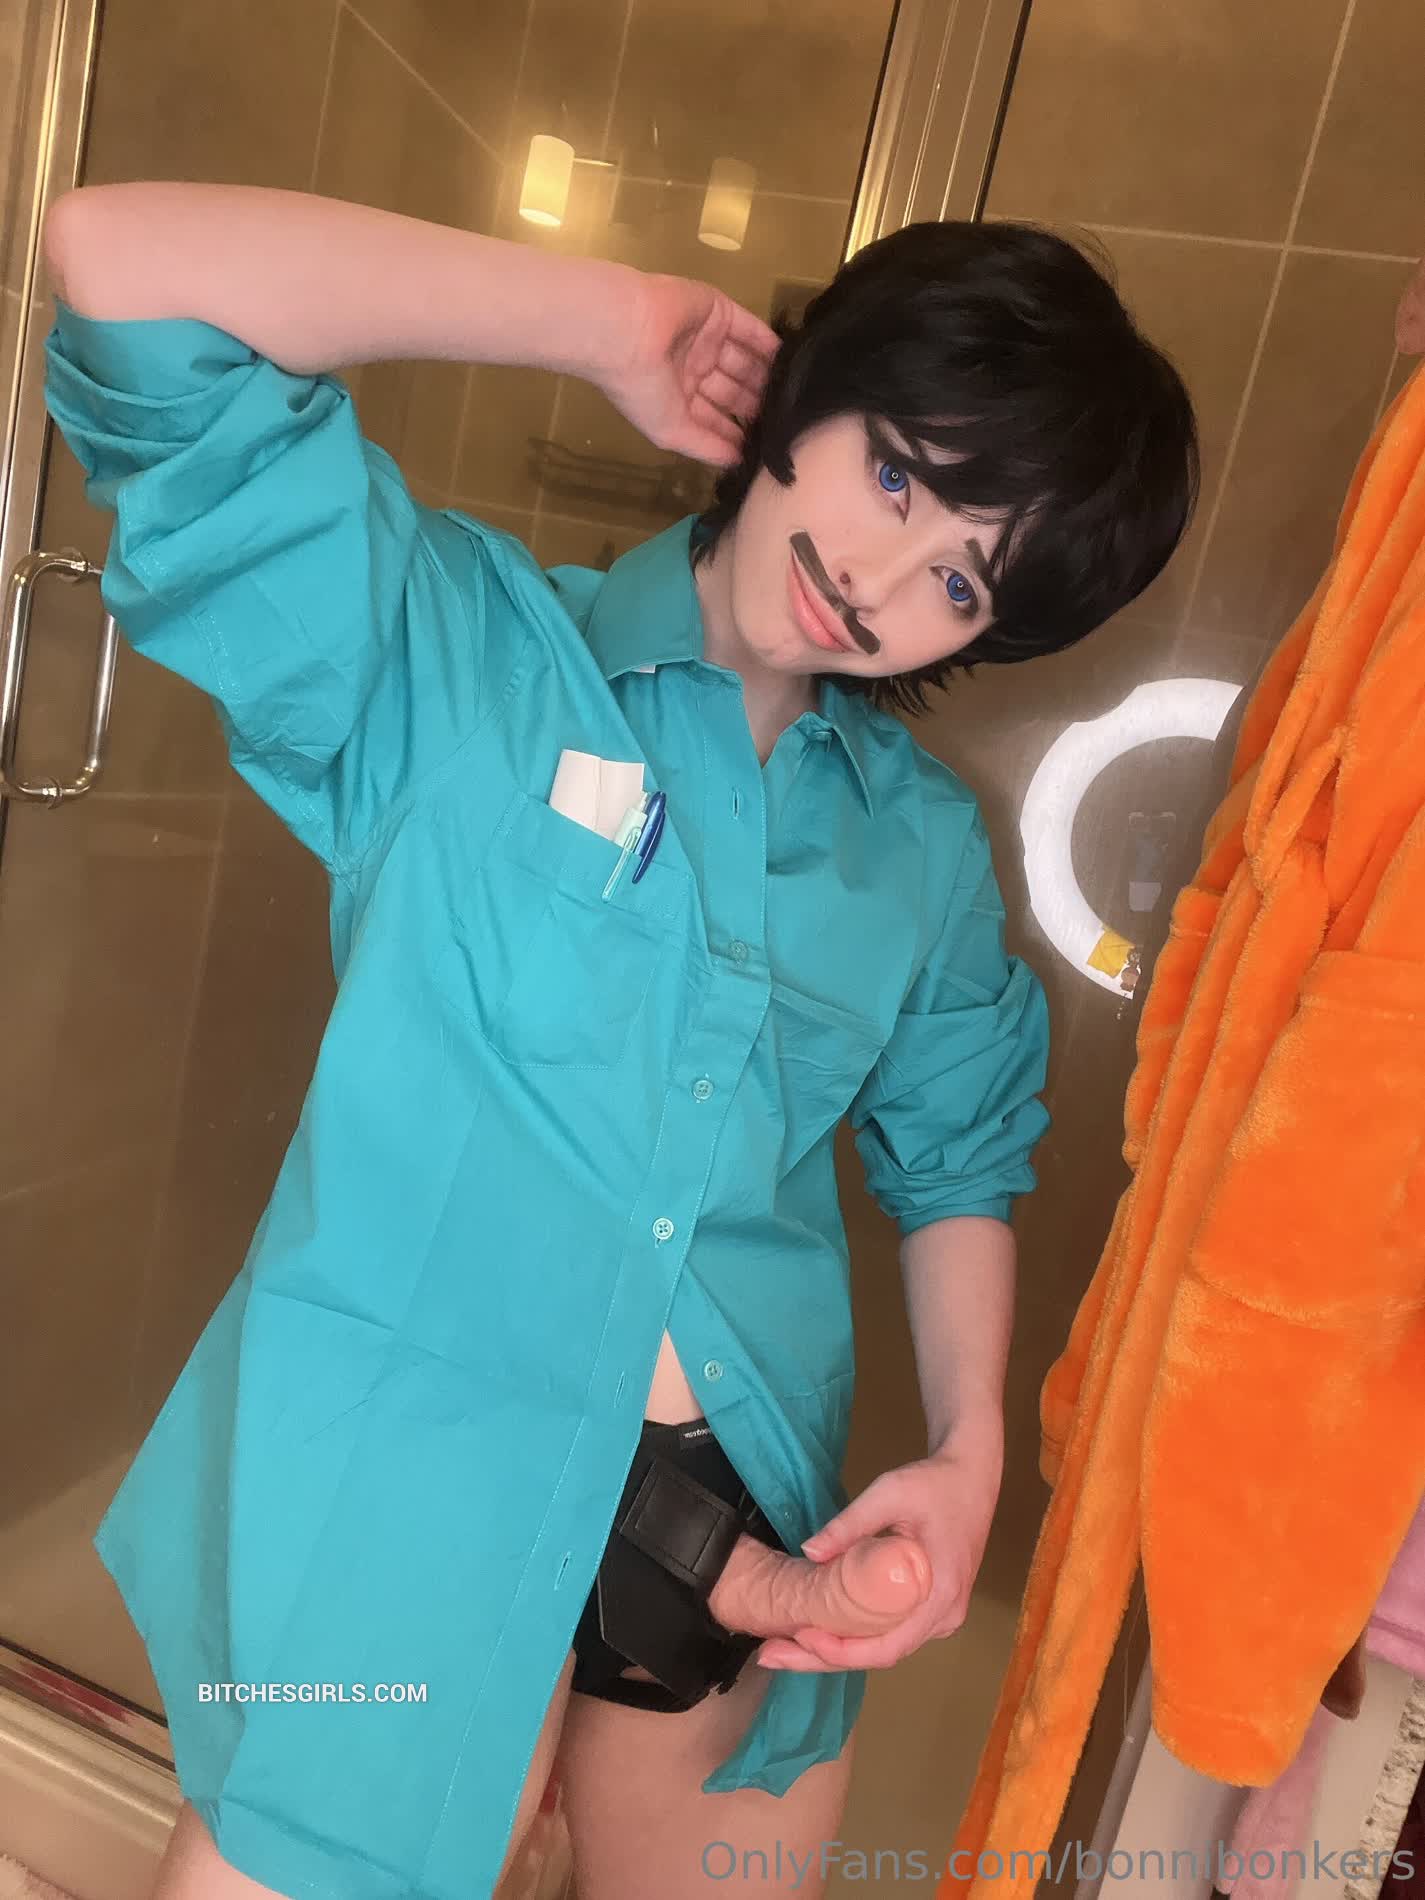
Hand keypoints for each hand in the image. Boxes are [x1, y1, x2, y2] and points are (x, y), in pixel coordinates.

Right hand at [596, 271, 780, 467]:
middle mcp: (692, 369)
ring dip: (765, 377)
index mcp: (676, 398)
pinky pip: (749, 330)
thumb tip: (737, 463)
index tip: (765, 445)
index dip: (737, 430)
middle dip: (755, 404)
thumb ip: (706, 447)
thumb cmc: (643, 389)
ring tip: (794, 395)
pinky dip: (768, 345)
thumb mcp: (671, 432)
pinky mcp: (718, 311)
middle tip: (787, 420)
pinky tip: (791, 362)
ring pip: (744, 361)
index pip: (715, 417)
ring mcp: (706, 339)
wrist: (627, 332)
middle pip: (733, 389)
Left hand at [754, 1439, 1002, 1673]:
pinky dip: (855, 1636)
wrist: (971, 1474)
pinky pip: (892, 1633)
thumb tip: (807, 1552)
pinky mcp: (932, 1608)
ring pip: (885, 1648)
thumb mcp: (889, 1493)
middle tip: (771, 1655)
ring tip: (787, 1645)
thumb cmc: (933, 1483)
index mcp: (940, 1596)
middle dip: (824, 1659)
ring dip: (837, 1650)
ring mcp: (941, 1616)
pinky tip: (821, 1628)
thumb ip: (849, 1525)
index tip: (800, 1635)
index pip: (887, 1647)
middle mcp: (944, 1617)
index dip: (840, 1651)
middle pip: (881, 1655)